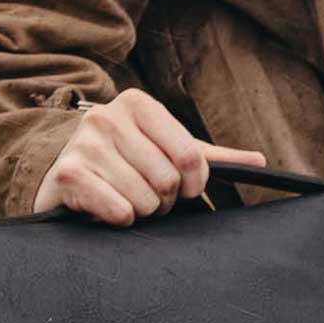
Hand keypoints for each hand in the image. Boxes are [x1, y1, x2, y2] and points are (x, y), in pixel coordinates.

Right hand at [31, 87, 267, 223]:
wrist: (64, 178)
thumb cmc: (124, 164)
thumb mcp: (165, 151)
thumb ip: (209, 157)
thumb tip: (260, 162)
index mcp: (137, 103)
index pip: (189, 154)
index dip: (194, 182)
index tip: (186, 189)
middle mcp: (108, 117)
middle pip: (168, 179)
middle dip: (166, 200)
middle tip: (151, 197)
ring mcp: (85, 144)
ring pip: (145, 199)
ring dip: (144, 212)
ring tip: (128, 201)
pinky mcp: (67, 174)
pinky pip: (118, 210)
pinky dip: (122, 219)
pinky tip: (110, 210)